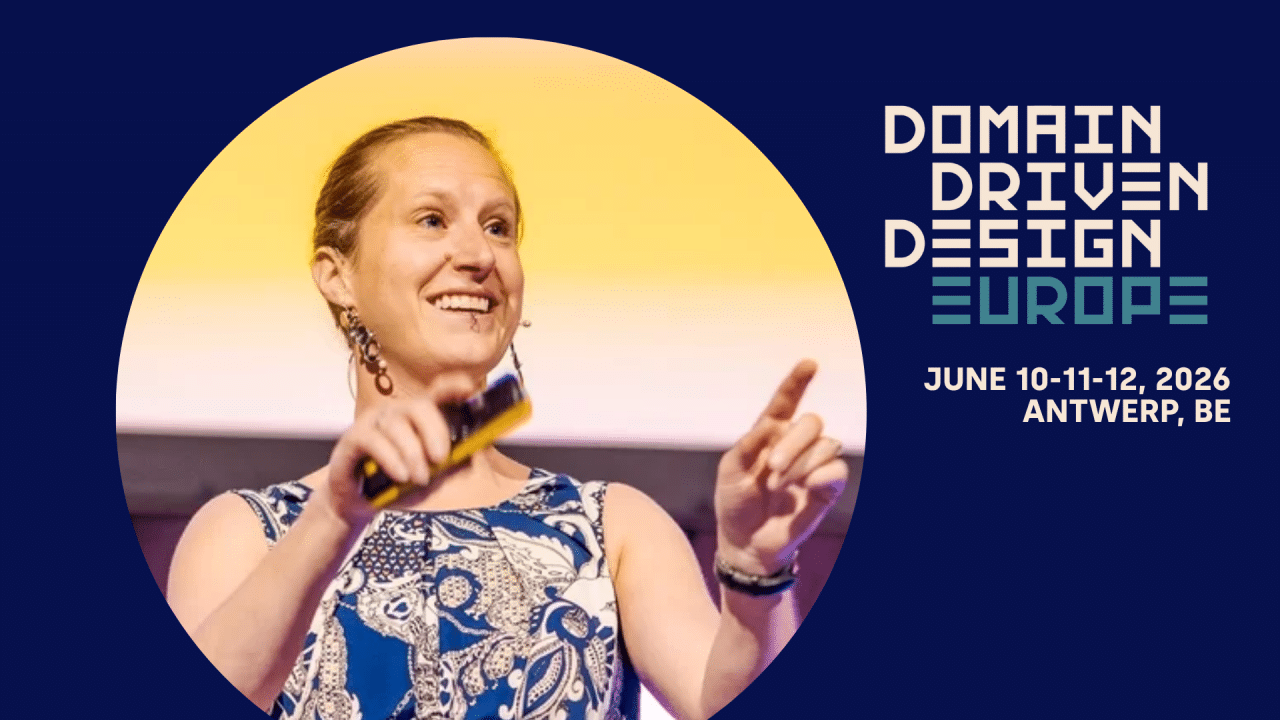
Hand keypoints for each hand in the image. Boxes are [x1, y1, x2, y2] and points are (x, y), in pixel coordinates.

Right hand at [316, 375, 476, 526]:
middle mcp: (396, 412)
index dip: (453, 387)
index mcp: (418, 417)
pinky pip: (374, 440)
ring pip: (396, 425)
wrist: (356, 500)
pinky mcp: (354, 437)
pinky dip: (391, 459)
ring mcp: (373, 421)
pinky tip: (401, 476)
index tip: (469, 388)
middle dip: (434, 431)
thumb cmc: (395, 483)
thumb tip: (470, 458)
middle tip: (440, 459)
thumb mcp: (427, 477)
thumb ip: (448, 466)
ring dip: (412, 454)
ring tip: (420, 479)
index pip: (437, 393)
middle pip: (419, 406)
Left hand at [714, 360, 848, 575]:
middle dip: (794, 442)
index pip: (785, 401)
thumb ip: (748, 444)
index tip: (810, 363)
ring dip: (802, 464)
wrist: (745, 542)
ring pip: (826, 445)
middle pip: (811, 422)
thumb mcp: (730, 471)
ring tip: (780, 485)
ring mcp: (812, 466)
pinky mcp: (826, 489)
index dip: (797, 382)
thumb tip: (772, 424)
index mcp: (769, 434)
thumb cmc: (735, 502)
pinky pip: (837, 470)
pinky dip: (821, 476)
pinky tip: (806, 487)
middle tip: (774, 468)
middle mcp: (794, 445)